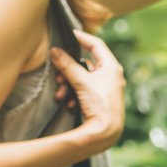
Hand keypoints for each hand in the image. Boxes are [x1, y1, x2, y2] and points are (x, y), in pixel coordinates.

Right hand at [51, 32, 126, 153]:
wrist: (106, 133)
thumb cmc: (100, 105)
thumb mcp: (82, 82)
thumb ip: (67, 65)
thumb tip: (54, 51)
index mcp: (111, 67)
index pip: (96, 44)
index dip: (82, 37)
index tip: (69, 33)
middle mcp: (110, 76)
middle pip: (85, 64)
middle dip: (69, 71)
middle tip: (57, 76)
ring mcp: (106, 88)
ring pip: (82, 80)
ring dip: (69, 85)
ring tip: (61, 94)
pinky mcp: (100, 100)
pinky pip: (84, 91)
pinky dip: (74, 95)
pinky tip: (70, 104)